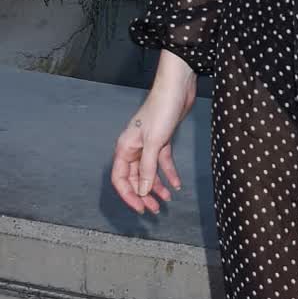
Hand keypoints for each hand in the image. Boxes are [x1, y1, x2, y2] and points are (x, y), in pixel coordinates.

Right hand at [111, 51, 197, 214]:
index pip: (120, 179)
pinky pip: (162, 163)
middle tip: (154, 209)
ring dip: (156, 186)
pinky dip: (169, 174)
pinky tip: (176, 185)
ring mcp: (148, 145)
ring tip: (167, 200)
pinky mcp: (162, 141)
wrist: (177, 89)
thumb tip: (141, 191)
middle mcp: (134, 148)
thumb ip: (146, 168)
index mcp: (125, 148)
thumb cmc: (161, 110)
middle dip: (143, 194)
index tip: (140, 208)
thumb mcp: (154, 143)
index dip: (129, 195)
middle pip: (134, 178)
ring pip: (149, 172)